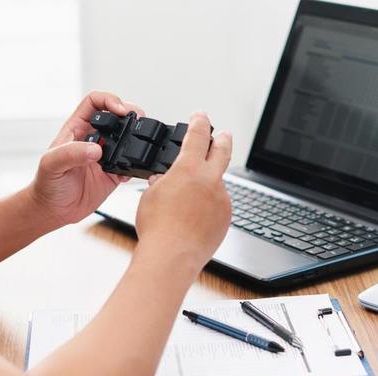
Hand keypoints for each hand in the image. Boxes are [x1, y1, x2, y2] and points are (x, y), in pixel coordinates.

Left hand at [28, 91, 144, 227]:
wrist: (53, 210)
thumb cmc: (46, 184)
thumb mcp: (51, 164)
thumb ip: (71, 153)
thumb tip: (96, 149)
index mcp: (77, 128)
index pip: (95, 101)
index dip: (110, 99)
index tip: (119, 110)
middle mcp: (93, 138)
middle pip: (117, 115)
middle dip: (130, 113)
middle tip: (137, 120)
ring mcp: (105, 155)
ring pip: (127, 137)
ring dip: (136, 137)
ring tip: (139, 141)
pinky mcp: (114, 173)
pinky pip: (130, 164)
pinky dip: (135, 165)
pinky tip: (129, 171)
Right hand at [135, 112, 231, 269]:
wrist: (172, 257)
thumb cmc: (158, 229)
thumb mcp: (150, 197)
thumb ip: (161, 182)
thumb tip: (163, 180)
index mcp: (189, 169)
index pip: (198, 136)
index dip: (200, 122)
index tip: (201, 116)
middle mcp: (210, 181)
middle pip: (223, 151)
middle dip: (223, 139)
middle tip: (223, 135)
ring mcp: (222, 200)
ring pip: (217, 184)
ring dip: (208, 185)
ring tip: (190, 201)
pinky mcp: (226, 218)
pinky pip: (219, 205)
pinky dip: (210, 206)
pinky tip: (195, 217)